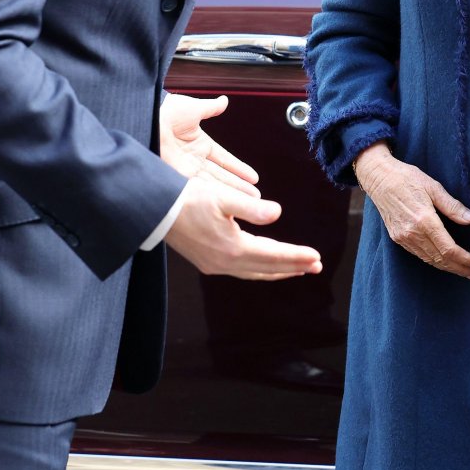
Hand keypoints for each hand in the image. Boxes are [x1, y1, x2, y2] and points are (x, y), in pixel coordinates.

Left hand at [159, 93, 259, 195]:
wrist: (148, 120)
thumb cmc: (166, 110)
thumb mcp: (193, 108)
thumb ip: (210, 108)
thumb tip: (224, 100)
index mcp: (198, 143)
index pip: (223, 159)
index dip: (238, 168)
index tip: (253, 177)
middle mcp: (194, 160)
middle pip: (222, 176)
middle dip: (239, 187)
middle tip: (255, 197)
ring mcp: (187, 171)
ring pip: (215, 186)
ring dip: (232, 195)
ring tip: (250, 203)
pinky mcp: (180, 179)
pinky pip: (202, 190)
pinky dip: (216, 197)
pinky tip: (229, 205)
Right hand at [165, 177, 321, 279]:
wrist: (152, 210)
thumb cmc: (185, 199)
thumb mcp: (222, 197)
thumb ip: (253, 208)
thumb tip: (278, 213)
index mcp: (233, 249)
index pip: (274, 256)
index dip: (297, 257)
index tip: (317, 257)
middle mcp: (225, 263)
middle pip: (268, 268)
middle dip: (293, 267)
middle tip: (316, 266)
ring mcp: (214, 265)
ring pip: (255, 271)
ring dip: (277, 270)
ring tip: (296, 268)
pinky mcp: (207, 261)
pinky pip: (242, 269)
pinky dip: (259, 267)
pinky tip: (264, 261)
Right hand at [355, 143, 469, 280]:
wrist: (379, 178)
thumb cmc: (406, 178)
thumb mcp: (433, 187)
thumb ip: (452, 206)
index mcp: (424, 220)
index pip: (448, 248)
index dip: (463, 259)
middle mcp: (412, 233)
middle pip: (440, 259)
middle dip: (458, 268)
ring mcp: (403, 237)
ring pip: (429, 260)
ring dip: (447, 268)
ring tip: (462, 271)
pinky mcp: (397, 238)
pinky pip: (419, 255)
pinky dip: (433, 261)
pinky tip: (443, 262)